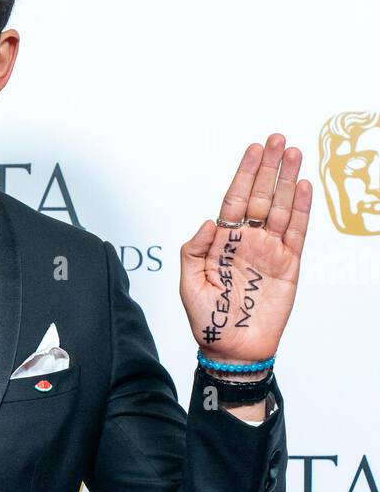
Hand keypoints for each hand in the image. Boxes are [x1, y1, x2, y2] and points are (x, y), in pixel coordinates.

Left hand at [180, 133, 310, 365]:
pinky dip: (301, 209)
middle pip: (260, 196)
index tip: (253, 149)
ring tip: (294, 153)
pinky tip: (303, 187)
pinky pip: (296, 232)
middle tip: (277, 140)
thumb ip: (193, 251)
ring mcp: (269, 251)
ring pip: (280, 208)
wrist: (232, 350)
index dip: (244, 173)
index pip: (235, 199)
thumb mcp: (188, 285)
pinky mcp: (288, 265)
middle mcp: (247, 241)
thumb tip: (208, 221)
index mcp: (222, 242)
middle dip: (268, 167)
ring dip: (287, 180)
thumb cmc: (207, 321)